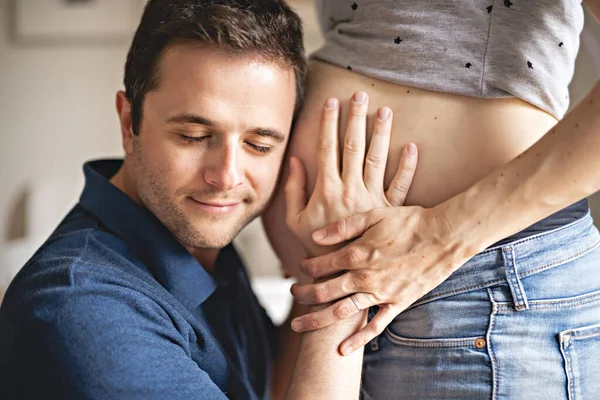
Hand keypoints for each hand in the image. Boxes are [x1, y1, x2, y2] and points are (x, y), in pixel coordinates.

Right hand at [285, 91, 417, 257]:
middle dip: (355, 118)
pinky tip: (412, 147)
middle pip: (353, 147)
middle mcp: (350, 189)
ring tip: (385, 111)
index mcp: (326, 189)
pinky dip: (407, 167)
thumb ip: (293, 189)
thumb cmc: (315, 244)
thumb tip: (295, 160)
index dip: (328, 123)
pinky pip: (400, 186)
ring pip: (377, 160)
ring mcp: (371, 199)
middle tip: (360, 95)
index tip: (331, 102)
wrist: (340, 271)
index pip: (326, 148)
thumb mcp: (294, 220)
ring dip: (381, 134)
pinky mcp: (387, 210)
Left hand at [289, 205, 474, 355]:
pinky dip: (358, 339)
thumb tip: (315, 237)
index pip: (320, 265)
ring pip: (341, 312)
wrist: (444, 236)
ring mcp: (380, 293)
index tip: (301, 267)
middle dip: (302, 295)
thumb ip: (342, 227)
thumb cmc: (409, 221)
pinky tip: (343, 350)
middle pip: (323, 292)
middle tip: (291, 294)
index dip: (306, 266)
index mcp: (356, 254)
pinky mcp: (397, 303)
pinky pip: (375, 326)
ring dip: (317, 319)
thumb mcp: (373, 215)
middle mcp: (364, 277)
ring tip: (299, 325)